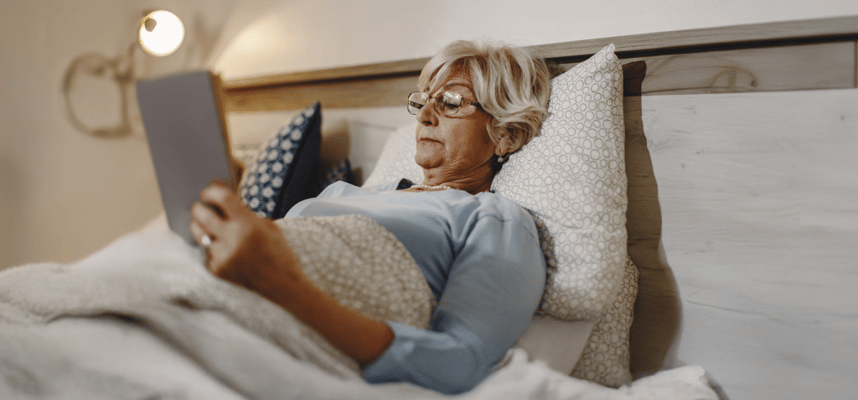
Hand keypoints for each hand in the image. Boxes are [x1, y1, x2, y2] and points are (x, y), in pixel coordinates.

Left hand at [189, 182, 303, 293]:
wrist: (283, 284)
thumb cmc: (279, 252)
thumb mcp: (268, 226)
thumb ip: (245, 214)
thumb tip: (221, 203)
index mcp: (248, 225)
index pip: (222, 198)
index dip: (211, 191)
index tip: (208, 191)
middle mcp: (233, 239)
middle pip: (202, 215)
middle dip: (198, 207)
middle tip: (199, 205)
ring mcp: (223, 256)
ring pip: (200, 234)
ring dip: (199, 226)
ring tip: (202, 222)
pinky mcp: (218, 270)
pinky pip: (207, 252)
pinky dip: (211, 247)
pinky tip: (220, 246)